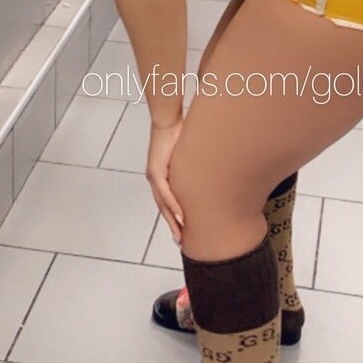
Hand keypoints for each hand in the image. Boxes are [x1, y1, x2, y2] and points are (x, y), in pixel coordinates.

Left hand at [146, 117, 185, 244]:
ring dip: (172, 220)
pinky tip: (180, 217)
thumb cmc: (178, 135)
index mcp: (162, 177)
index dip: (174, 217)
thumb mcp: (187, 155)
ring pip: (163, 204)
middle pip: (163, 208)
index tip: (182, 231)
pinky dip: (173, 206)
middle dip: (172, 225)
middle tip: (181, 241)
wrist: (168, 121)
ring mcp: (154, 176)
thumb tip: (208, 173)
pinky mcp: (156, 171)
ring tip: (181, 234)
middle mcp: (155, 179)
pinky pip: (165, 193)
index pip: (167, 202)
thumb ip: (193, 166)